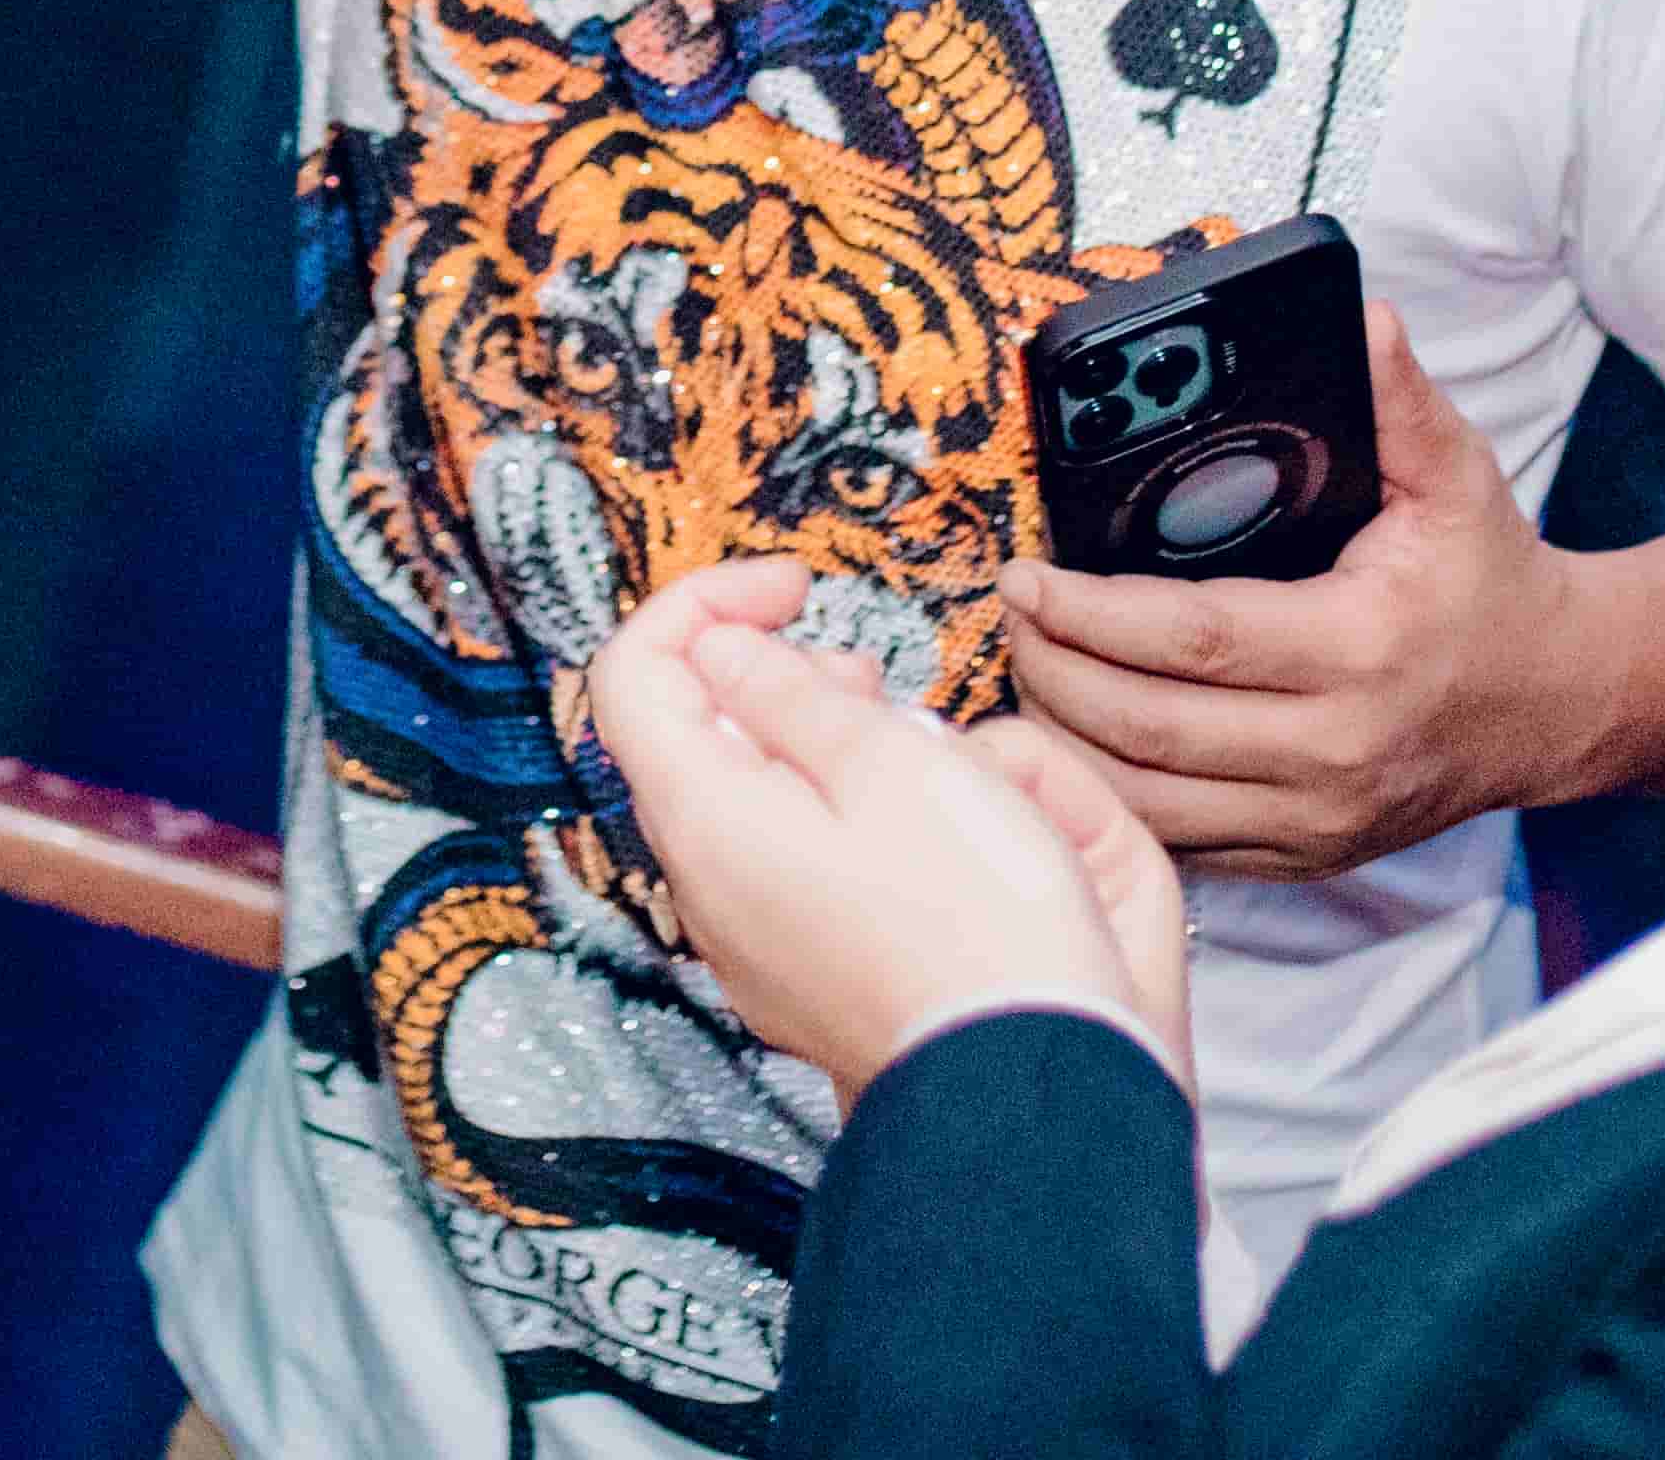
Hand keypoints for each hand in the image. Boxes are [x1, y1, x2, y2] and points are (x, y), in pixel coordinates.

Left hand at [590, 557, 1189, 1104]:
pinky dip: (838, 820)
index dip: (707, 603)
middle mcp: (707, 886)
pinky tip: (913, 823)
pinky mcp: (803, 978)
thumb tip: (719, 649)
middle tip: (866, 675)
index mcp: (706, 817)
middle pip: (695, 738)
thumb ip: (790, 694)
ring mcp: (752, 942)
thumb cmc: (974, 919)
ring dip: (818, 748)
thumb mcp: (891, 762)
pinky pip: (793, 868)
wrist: (1027, 1078)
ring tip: (909, 743)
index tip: (796, 586)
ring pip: (751, 802)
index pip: (637, 673)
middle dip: (775, 677)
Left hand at [996, 298, 1593, 876]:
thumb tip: (1365, 318)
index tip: (1024, 573)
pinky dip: (1106, 800)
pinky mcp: (1304, 855)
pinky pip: (1178, 844)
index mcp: (1361, 650)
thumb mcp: (1458, 479)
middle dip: (1050, 670)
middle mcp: (1336, 751)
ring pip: (1146, 803)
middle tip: (1006, 614)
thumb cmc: (1489, 583)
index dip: (1091, 611)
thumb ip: (1401, 401)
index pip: (1193, 639)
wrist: (1558, 704)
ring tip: (1022, 670)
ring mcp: (1318, 819)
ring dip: (1062, 743)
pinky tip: (1070, 744)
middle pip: (1147, 728)